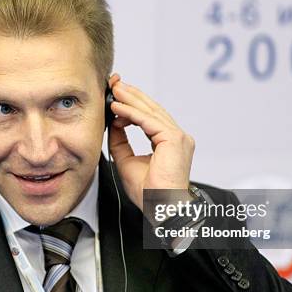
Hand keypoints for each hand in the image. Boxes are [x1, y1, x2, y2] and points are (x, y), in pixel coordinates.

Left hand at [107, 74, 195, 211]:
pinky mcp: (174, 139)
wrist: (160, 207)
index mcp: (169, 142)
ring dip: (129, 99)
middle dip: (131, 95)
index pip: (150, 117)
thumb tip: (113, 124)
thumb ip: (120, 142)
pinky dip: (131, 113)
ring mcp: (178, 137)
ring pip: (150, 112)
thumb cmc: (149, 193)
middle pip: (151, 109)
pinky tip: (117, 107)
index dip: (133, 104)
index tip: (116, 96)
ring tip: (113, 89)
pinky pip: (148, 121)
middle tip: (114, 84)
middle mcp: (177, 137)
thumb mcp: (126, 161)